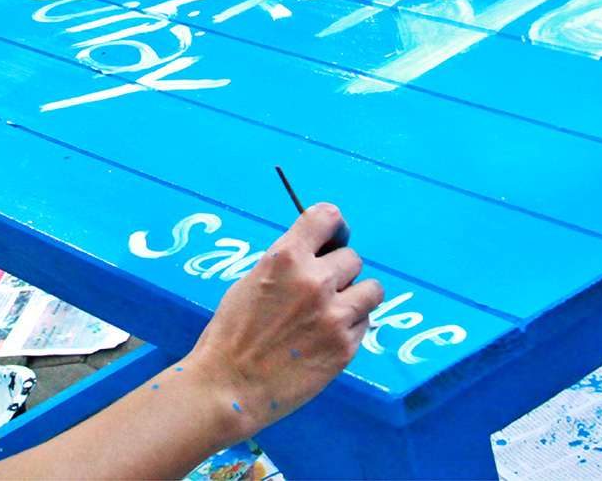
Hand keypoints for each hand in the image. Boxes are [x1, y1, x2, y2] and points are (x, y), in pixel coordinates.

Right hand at [182, 203, 382, 432]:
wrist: (230, 384)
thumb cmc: (231, 331)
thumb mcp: (251, 281)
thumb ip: (286, 265)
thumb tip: (316, 255)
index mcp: (286, 257)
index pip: (328, 216)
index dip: (335, 226)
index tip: (332, 239)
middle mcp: (316, 280)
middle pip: (353, 257)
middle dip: (339, 270)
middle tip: (322, 289)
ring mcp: (335, 316)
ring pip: (371, 289)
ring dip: (356, 296)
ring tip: (335, 311)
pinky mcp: (346, 348)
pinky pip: (364, 323)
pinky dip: (351, 326)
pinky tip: (328, 337)